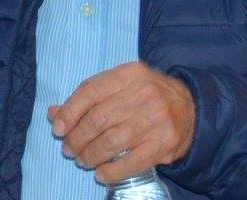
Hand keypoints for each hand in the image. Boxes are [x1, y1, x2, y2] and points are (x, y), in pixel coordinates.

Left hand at [49, 62, 194, 183]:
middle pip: (98, 119)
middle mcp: (143, 94)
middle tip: (68, 149)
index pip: (90, 91)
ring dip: (90, 155)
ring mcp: (155, 120)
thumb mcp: (120, 85)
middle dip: (77, 138)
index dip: (69, 112)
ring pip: (112, 141)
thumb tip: (54, 114)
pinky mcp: (164, 144)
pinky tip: (101, 173)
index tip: (58, 128)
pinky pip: (132, 162)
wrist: (192, 108)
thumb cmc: (146, 95)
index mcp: (129, 74)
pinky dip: (112, 171)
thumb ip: (88, 98)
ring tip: (82, 160)